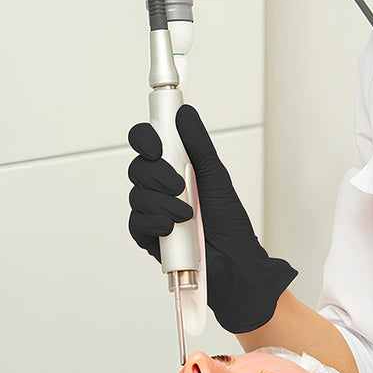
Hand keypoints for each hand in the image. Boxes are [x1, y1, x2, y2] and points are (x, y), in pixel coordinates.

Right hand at [127, 105, 296, 332]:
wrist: (235, 260)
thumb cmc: (229, 221)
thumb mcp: (216, 177)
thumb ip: (199, 145)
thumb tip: (184, 113)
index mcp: (175, 168)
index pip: (148, 144)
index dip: (145, 139)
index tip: (156, 145)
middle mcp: (160, 188)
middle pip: (138, 167)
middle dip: (157, 174)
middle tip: (179, 185)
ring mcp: (152, 212)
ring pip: (137, 195)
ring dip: (163, 202)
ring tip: (187, 214)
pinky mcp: (148, 236)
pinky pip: (137, 222)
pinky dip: (156, 222)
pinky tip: (173, 228)